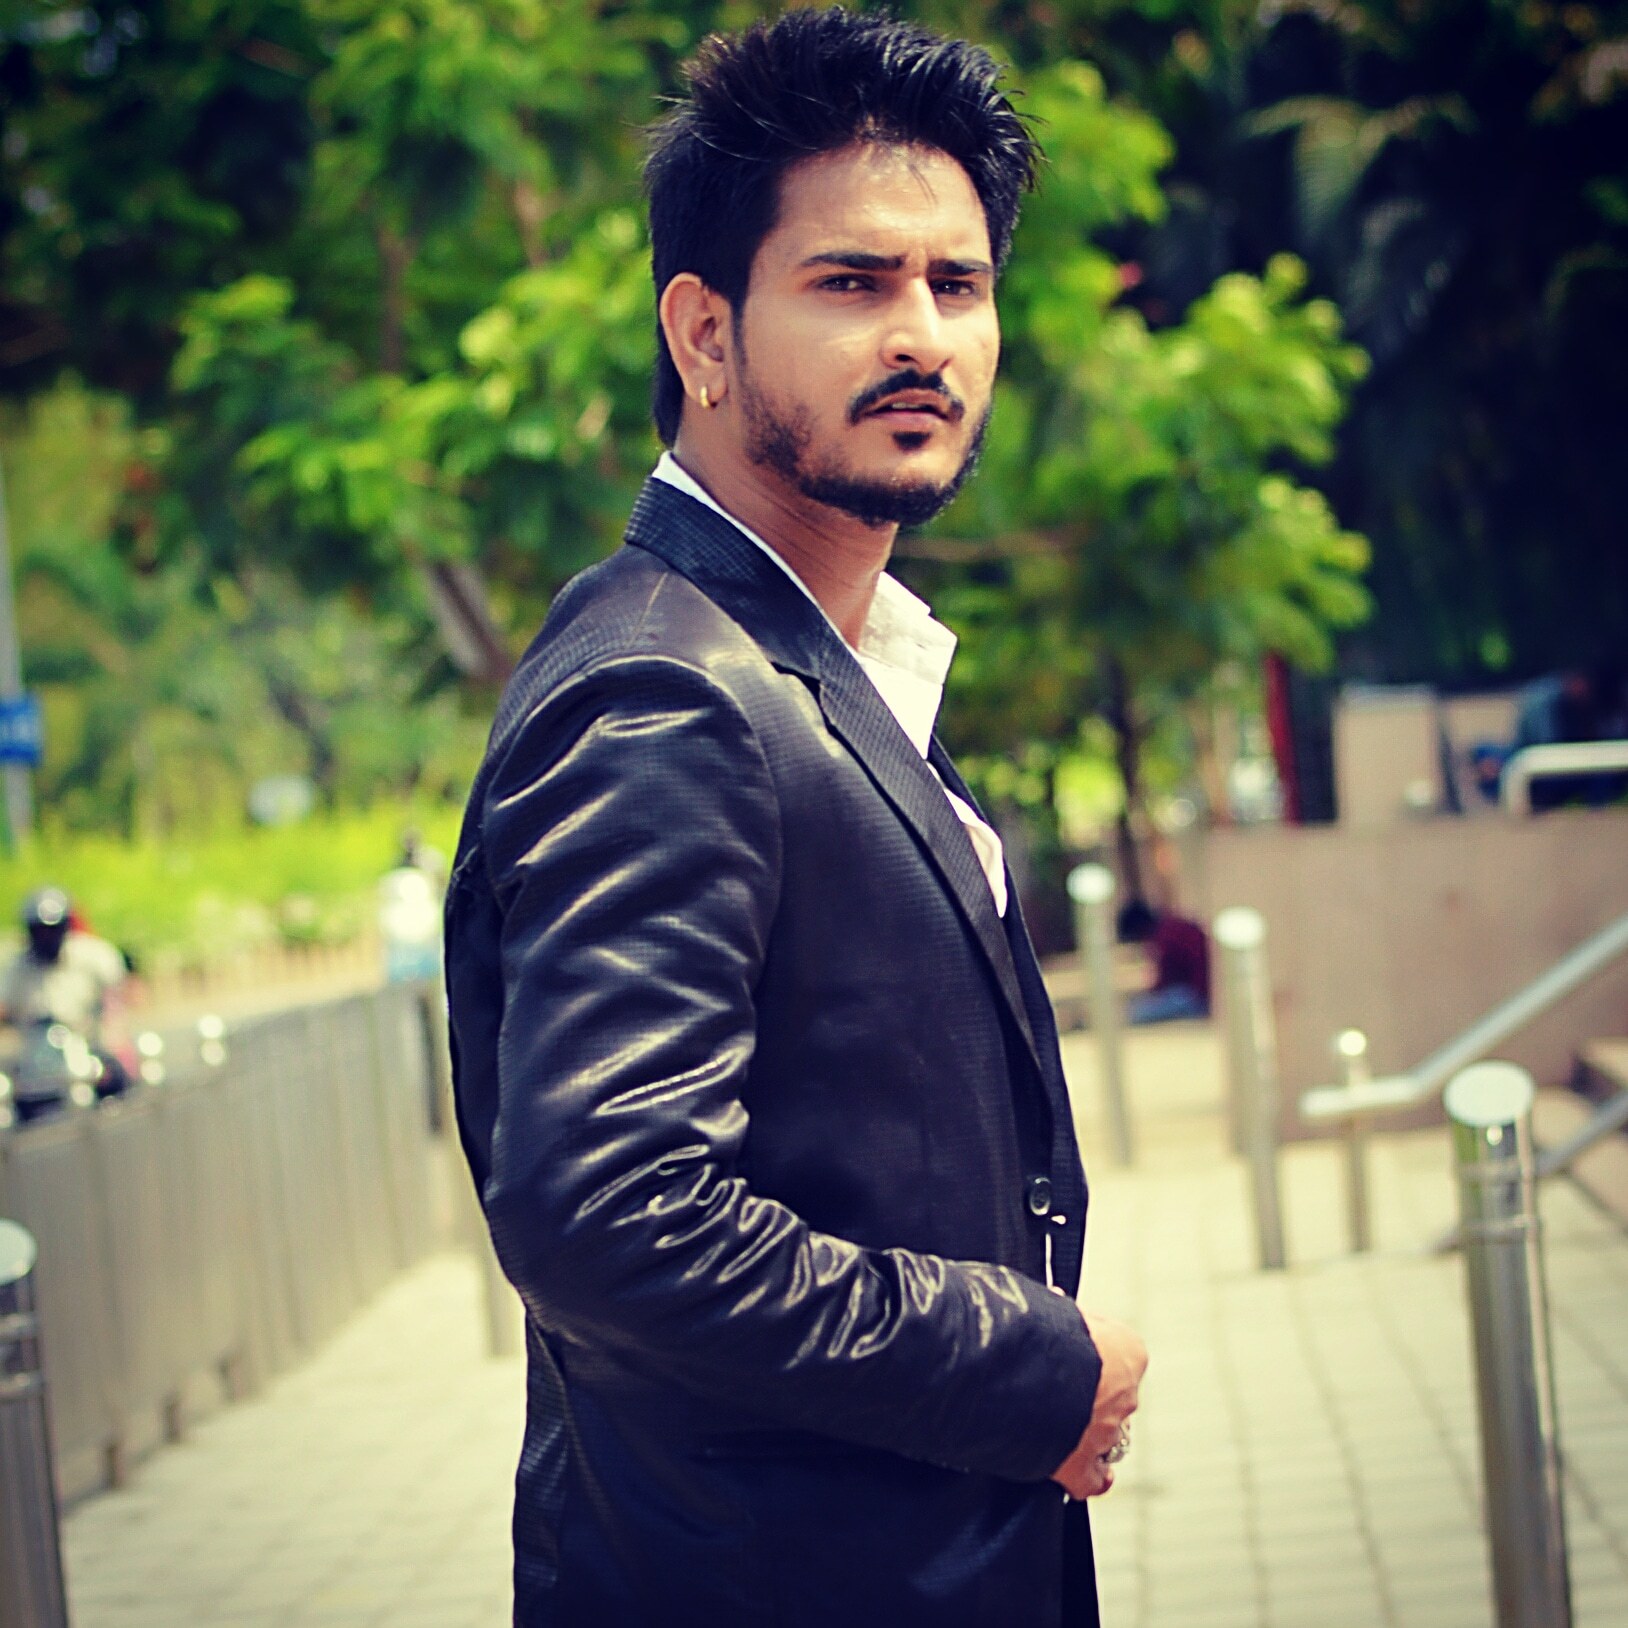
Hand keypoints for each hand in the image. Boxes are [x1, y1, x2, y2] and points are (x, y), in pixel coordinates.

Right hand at [1050, 1308, 1146, 1497]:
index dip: (1089, 1348)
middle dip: (1087, 1391)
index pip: (1117, 1350)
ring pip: (1104, 1435)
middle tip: (1052, 1382)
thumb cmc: (1035, 1326)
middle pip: (1111, 1394)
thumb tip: (1055, 1300)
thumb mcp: (1055, 1304)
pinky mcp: (1082, 1466)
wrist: (1015, 1367)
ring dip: (1084, 1429)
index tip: (1065, 1344)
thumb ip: (1063, 1312)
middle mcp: (1125, 1394)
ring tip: (1049, 1418)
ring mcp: (1105, 1433)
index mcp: (1128, 1350)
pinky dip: (1089, 1476)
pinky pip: (1094, 1478)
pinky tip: (1079, 1471)